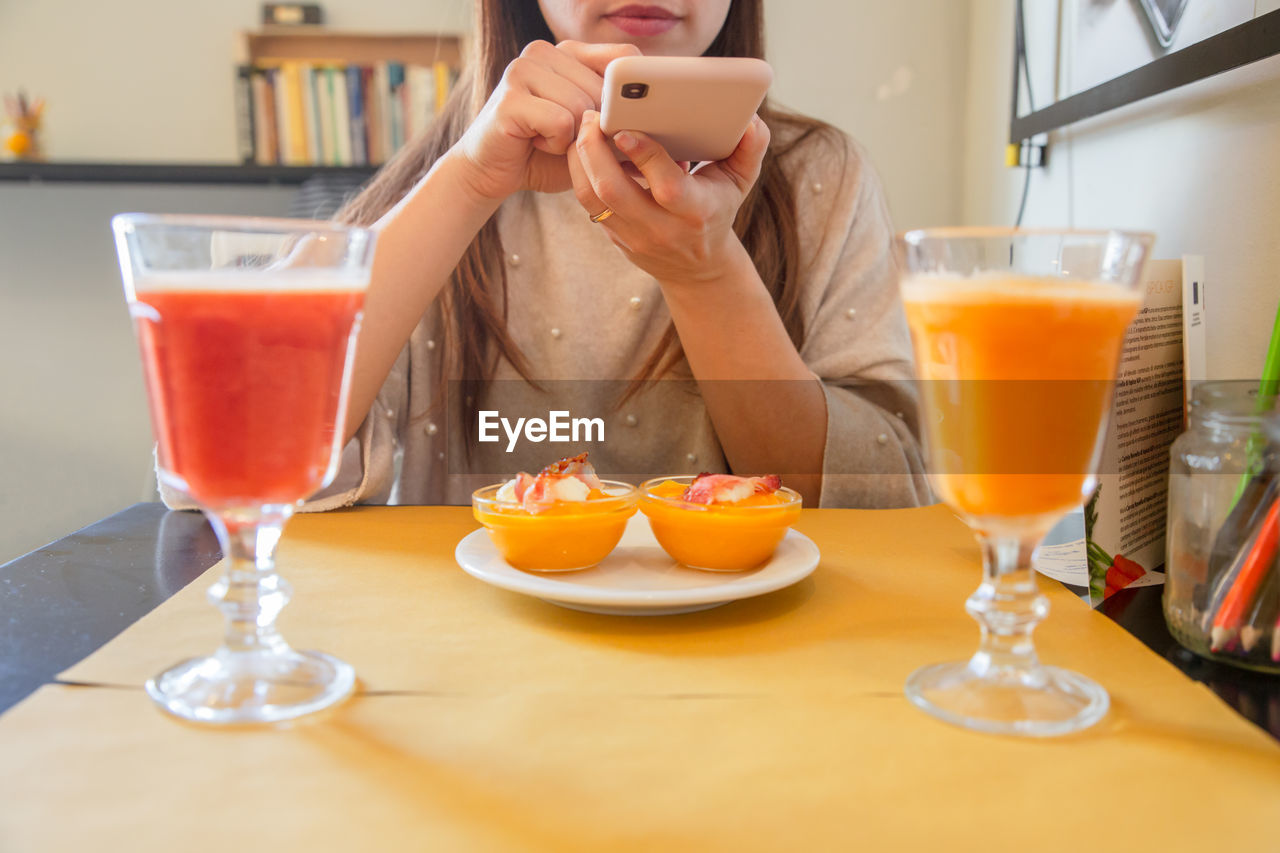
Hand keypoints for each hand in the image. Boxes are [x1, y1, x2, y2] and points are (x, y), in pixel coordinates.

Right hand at [448, 40, 640, 201]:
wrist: (492, 172)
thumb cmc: (547, 153)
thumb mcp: (593, 133)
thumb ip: (621, 119)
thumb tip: (667, 124)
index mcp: (570, 52)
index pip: (623, 58)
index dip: (633, 96)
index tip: (626, 126)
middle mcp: (545, 51)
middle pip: (605, 90)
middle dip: (598, 128)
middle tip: (572, 140)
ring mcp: (523, 68)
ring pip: (583, 107)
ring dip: (573, 140)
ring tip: (549, 140)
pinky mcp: (510, 96)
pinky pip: (561, 122)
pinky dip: (555, 144)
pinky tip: (535, 143)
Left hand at [566, 109, 770, 284]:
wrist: (696, 266)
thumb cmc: (718, 210)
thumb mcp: (741, 182)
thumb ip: (751, 148)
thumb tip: (751, 119)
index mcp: (695, 212)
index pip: (666, 188)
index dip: (644, 156)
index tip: (626, 130)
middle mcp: (660, 228)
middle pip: (613, 190)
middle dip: (595, 148)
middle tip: (593, 115)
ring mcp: (632, 236)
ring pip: (591, 197)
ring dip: (580, 158)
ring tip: (585, 125)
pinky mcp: (613, 235)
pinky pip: (587, 202)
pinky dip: (580, 170)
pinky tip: (584, 145)